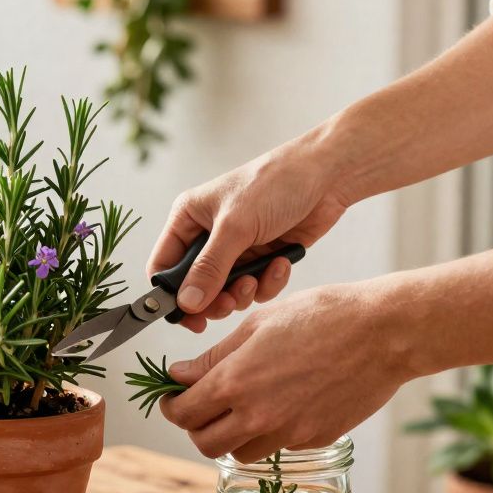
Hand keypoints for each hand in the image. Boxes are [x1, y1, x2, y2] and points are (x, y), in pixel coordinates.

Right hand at [147, 142, 350, 332]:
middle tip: (229, 304)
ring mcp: (236, 248)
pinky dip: (268, 282)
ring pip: (226, 291)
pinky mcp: (262, 257)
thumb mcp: (236, 227)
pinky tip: (281, 263)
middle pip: (195, 287)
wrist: (328, 174)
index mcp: (188, 219)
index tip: (187, 317)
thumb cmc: (275, 184)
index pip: (163, 266)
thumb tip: (185, 303)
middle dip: (214, 298)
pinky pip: (256, 286)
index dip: (170, 294)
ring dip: (244, 293)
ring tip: (257, 279)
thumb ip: (209, 268)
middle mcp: (207, 235)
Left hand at [158, 283, 414, 462]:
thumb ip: (214, 357)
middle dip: (197, 427)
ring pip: (240, 452)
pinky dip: (270, 432)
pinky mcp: (314, 439)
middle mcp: (257, 416)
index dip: (172, 406)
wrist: (384, 332)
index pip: (183, 414)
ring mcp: (288, 433)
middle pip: (205, 444)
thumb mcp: (257, 325)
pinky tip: (283, 403)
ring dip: (233, 435)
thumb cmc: (322, 316)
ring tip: (244, 406)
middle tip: (204, 406)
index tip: (175, 397)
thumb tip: (179, 375)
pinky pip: (278, 446)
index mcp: (235, 383)